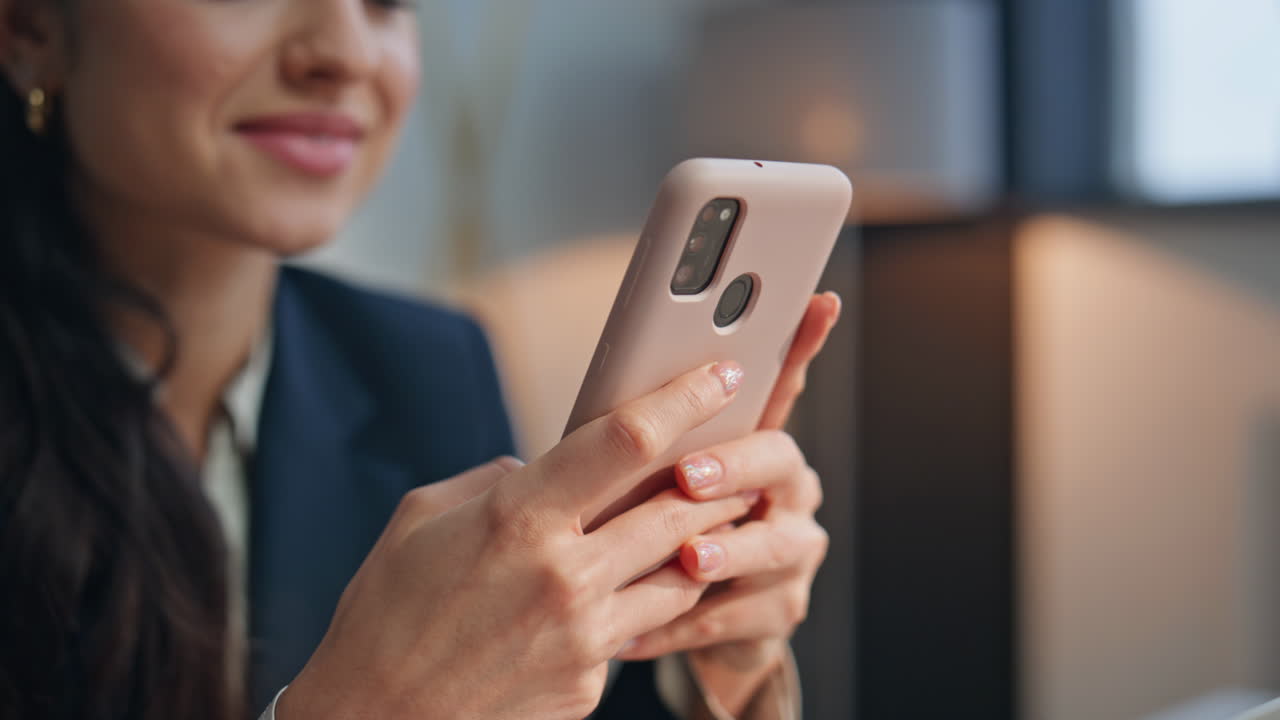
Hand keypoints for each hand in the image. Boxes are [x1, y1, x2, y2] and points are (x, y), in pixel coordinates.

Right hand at [277, 361, 761, 719]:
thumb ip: (496, 482)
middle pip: (678, 508)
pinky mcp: (590, 683)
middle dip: (722, 479)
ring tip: (708, 520)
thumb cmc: (387, 616)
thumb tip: (544, 468)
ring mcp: (584, 636)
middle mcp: (563, 575)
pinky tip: (630, 590)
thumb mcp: (422, 520)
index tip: (722, 376)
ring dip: (702, 542)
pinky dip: (644, 601)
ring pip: (681, 573)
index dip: (684, 399)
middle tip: (741, 458)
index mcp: (517, 518)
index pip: (626, 441)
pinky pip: (639, 627)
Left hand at [616, 292, 840, 714]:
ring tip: (684, 560)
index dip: (802, 343)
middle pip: (779, 460)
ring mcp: (792, 549)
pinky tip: (639, 628)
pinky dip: (687, 621)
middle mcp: (785, 490)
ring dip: (725, 550)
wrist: (677, 625)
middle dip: (736, 465)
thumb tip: (603, 403)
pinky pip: (741, 614)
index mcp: (752, 443)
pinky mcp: (779, 609)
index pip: (781, 383)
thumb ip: (638, 446)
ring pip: (774, 543)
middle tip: (689, 476)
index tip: (815, 301)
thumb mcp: (638, 481)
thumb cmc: (647, 533)